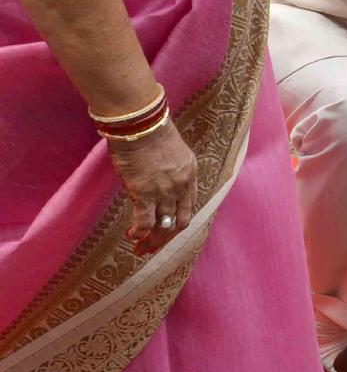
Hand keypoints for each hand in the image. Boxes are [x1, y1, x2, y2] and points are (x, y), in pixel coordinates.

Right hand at [108, 119, 197, 257]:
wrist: (140, 123)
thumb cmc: (150, 131)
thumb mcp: (170, 152)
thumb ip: (168, 172)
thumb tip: (154, 187)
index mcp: (190, 173)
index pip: (189, 206)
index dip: (178, 223)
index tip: (168, 232)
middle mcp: (181, 185)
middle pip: (179, 221)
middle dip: (166, 239)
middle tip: (153, 248)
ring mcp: (164, 191)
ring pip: (162, 226)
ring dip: (151, 241)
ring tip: (140, 248)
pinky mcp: (144, 193)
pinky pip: (144, 222)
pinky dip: (139, 233)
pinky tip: (131, 236)